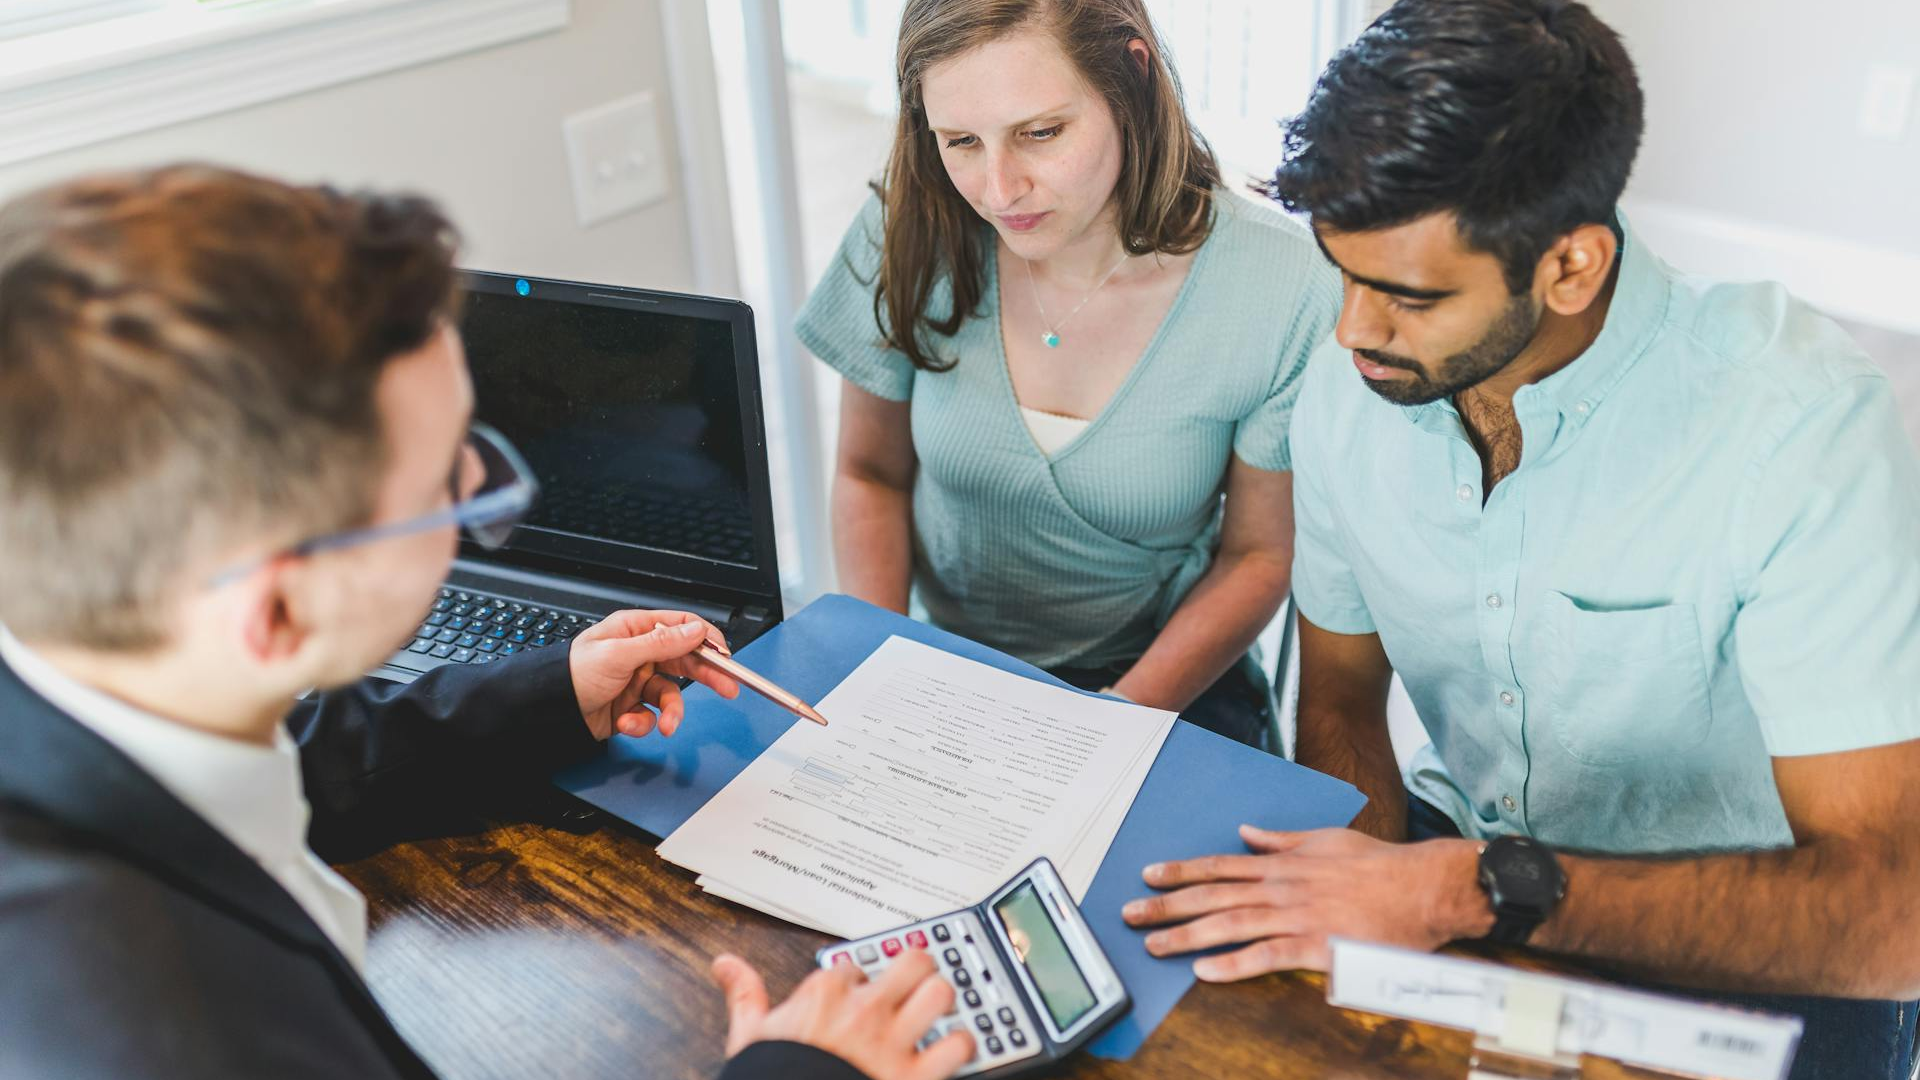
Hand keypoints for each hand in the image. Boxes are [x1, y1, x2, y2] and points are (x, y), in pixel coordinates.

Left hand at [569, 609, 739, 739]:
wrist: (548, 710)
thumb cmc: (573, 673)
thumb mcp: (620, 654)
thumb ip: (662, 643)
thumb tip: (695, 631)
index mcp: (636, 630)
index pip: (682, 628)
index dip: (706, 640)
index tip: (725, 656)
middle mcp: (640, 653)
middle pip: (685, 661)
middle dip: (706, 677)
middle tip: (729, 687)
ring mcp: (637, 680)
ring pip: (671, 695)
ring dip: (670, 712)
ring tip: (665, 725)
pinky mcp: (632, 706)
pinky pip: (652, 715)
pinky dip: (644, 723)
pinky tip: (627, 722)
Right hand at [711, 951, 973, 1079]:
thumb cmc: (772, 1077)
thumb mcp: (749, 1036)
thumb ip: (744, 994)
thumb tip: (724, 965)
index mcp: (825, 995)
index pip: (855, 965)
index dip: (858, 980)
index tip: (856, 994)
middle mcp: (864, 1011)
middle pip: (912, 962)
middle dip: (917, 971)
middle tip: (914, 984)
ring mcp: (893, 1043)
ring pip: (939, 995)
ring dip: (942, 1002)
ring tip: (937, 1011)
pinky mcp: (916, 1076)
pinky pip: (957, 1046)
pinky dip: (960, 1047)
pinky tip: (951, 1050)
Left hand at [1120, 826, 1489, 980]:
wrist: (1423, 887)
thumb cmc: (1380, 865)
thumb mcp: (1325, 840)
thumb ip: (1283, 840)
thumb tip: (1249, 832)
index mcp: (1282, 865)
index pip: (1219, 866)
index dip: (1181, 871)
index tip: (1149, 875)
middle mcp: (1281, 888)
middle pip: (1212, 895)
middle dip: (1167, 905)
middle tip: (1129, 914)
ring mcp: (1297, 917)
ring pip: (1230, 924)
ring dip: (1187, 936)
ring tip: (1154, 945)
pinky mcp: (1317, 946)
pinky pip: (1268, 956)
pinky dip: (1235, 964)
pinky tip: (1206, 972)